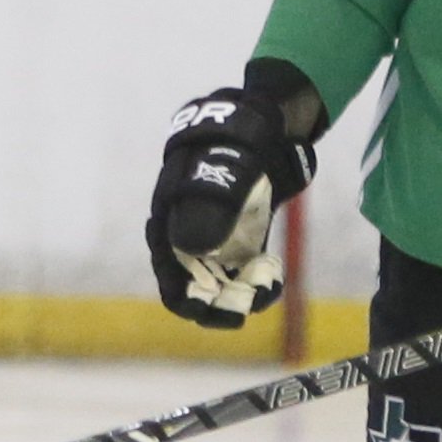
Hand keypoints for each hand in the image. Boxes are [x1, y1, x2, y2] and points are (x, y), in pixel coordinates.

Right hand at [147, 83, 317, 327]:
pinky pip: (245, 271)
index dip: (181, 296)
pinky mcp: (241, 239)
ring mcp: (216, 237)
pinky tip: (275, 276)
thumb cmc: (239, 146)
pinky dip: (258, 280)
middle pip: (193, 283)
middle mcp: (188, 233)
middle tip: (238, 315)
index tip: (201, 311)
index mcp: (171, 217)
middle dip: (215, 303)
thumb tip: (192, 249)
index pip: (166, 270)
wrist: (267, 126)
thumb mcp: (224, 173)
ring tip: (264, 291)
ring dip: (240, 295)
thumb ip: (209, 207)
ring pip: (222, 282)